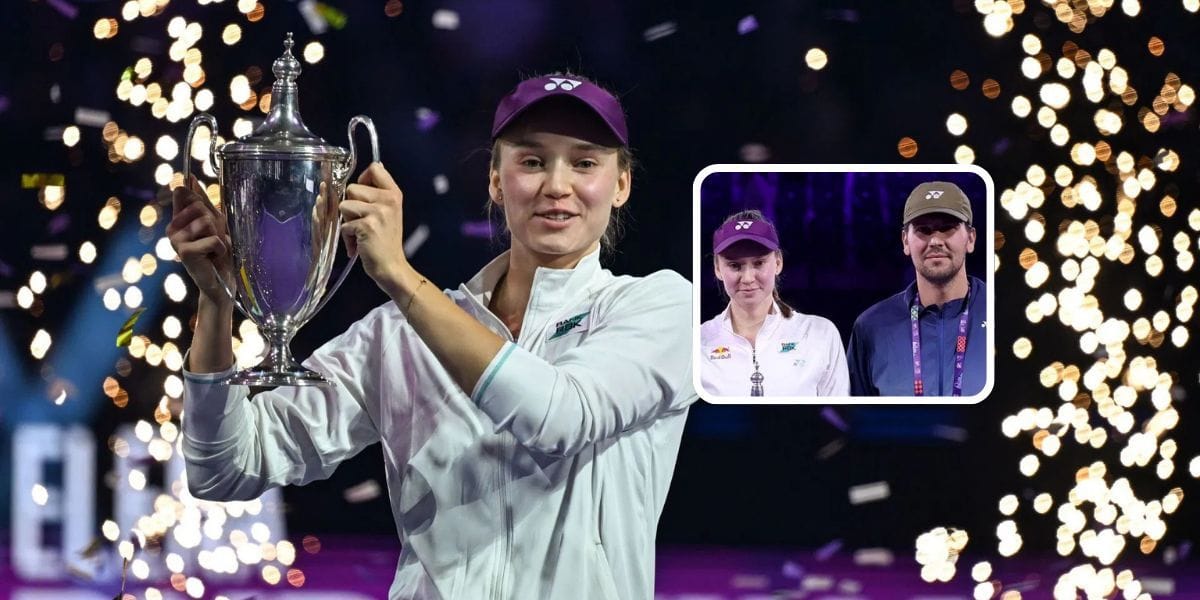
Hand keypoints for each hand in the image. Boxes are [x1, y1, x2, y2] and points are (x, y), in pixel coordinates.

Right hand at [166, 175, 234, 307]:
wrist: (220, 280)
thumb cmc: (218, 251)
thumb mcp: (214, 222)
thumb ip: (203, 202)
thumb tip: (191, 178)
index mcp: (179, 218)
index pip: (183, 193)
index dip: (194, 193)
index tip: (198, 194)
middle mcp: (173, 227)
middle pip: (199, 206)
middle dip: (214, 222)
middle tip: (213, 238)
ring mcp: (176, 240)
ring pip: (206, 222)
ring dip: (218, 236)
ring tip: (213, 248)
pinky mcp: (185, 252)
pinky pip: (212, 240)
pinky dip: (220, 249)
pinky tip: (213, 258)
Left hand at [340, 162, 408, 291]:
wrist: (391, 267)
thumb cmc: (386, 241)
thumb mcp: (390, 211)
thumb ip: (380, 192)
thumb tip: (376, 166)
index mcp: (394, 194)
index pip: (375, 168)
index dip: (363, 179)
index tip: (364, 196)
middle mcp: (388, 200)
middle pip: (352, 188)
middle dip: (351, 206)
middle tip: (362, 222)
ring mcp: (378, 212)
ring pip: (344, 205)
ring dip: (347, 221)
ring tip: (360, 233)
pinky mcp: (366, 225)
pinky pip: (344, 224)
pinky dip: (347, 236)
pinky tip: (359, 244)